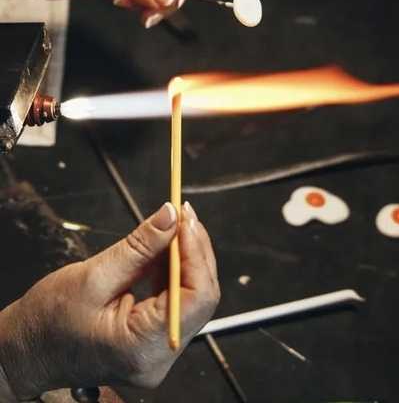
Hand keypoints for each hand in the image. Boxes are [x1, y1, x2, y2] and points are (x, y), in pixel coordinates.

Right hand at [0, 202, 218, 399]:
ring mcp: (157, 350)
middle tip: (182, 214)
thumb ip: (139, 246)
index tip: (185, 219)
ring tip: (173, 224)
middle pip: (200, 295)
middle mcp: (158, 356)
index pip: (197, 297)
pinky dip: (172, 270)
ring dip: (184, 256)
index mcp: (144, 348)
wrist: (26, 351)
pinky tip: (164, 247)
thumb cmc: (47, 324)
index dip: (196, 253)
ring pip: (191, 295)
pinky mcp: (152, 340)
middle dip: (193, 249)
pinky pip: (175, 299)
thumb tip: (171, 216)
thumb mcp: (93, 276)